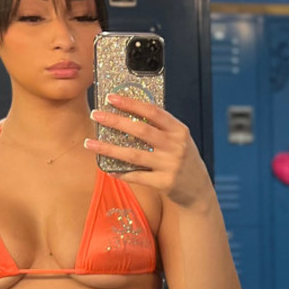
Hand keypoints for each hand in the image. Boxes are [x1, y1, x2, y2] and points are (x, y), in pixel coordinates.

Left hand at [86, 95, 214, 210]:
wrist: (198, 190)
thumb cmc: (183, 160)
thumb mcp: (178, 140)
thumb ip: (160, 128)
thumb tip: (128, 113)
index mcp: (179, 130)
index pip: (153, 112)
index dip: (131, 103)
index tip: (111, 98)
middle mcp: (176, 146)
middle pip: (140, 130)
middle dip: (115, 121)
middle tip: (95, 115)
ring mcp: (170, 165)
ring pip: (133, 154)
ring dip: (108, 148)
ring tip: (89, 143)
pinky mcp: (165, 183)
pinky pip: (137, 176)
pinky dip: (120, 172)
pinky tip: (107, 168)